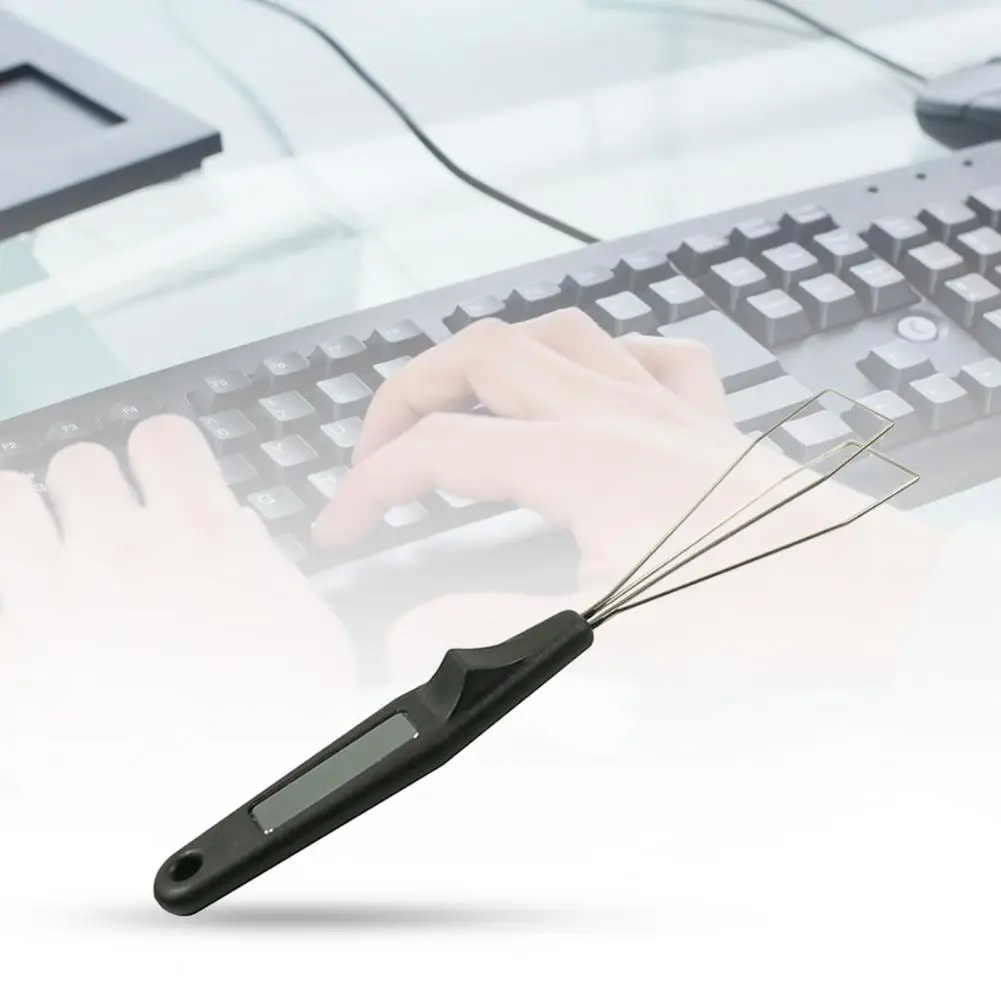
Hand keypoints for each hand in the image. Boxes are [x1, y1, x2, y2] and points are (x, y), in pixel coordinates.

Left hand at [0, 415, 352, 744]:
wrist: (229, 799)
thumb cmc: (281, 722)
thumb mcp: (303, 623)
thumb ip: (259, 561)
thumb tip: (234, 532)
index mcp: (205, 533)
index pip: (160, 436)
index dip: (161, 457)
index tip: (162, 480)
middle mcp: (126, 548)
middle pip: (79, 463)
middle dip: (91, 492)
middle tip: (105, 532)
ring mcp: (56, 594)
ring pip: (9, 498)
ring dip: (27, 519)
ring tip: (49, 557)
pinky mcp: (13, 651)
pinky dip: (9, 585)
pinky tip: (29, 610)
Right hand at [312, 309, 947, 690]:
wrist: (859, 598)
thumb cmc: (753, 616)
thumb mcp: (606, 637)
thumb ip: (494, 631)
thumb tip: (411, 635)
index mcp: (580, 460)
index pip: (438, 451)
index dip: (370, 486)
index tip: (342, 525)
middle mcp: (615, 413)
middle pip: (478, 356)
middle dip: (405, 395)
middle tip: (380, 451)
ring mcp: (662, 404)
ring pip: (556, 331)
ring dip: (491, 358)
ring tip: (461, 402)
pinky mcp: (703, 417)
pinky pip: (647, 350)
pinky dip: (600, 354)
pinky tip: (588, 383)